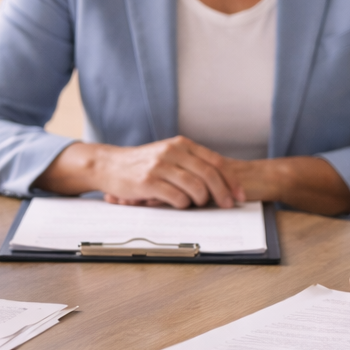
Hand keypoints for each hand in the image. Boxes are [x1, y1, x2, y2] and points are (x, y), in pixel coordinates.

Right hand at [41, 136, 243, 208]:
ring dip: (202, 200)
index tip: (240, 194)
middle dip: (223, 193)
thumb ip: (191, 162)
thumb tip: (220, 182)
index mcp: (181, 144)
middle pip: (209, 174)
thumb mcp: (168, 154)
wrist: (110, 165)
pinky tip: (180, 204)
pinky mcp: (149, 181)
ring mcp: (160, 166)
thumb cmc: (143, 163)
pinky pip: (176, 197)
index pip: (215, 161)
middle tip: (229, 205)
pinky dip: (183, 204)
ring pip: (195, 186)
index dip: (231, 180)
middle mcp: (173, 151)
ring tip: (199, 204)